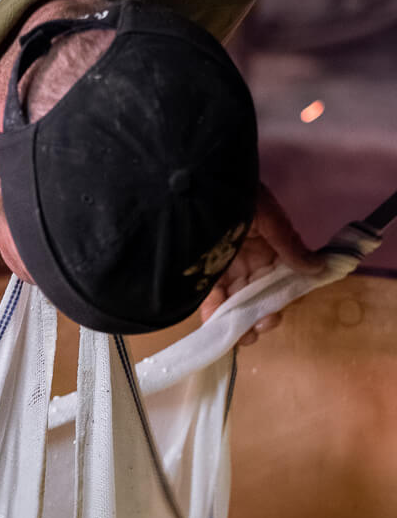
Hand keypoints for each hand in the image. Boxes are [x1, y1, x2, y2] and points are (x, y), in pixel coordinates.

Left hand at [199, 183, 323, 346]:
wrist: (198, 181)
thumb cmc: (238, 194)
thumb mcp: (269, 217)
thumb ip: (289, 245)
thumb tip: (319, 268)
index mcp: (268, 247)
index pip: (280, 280)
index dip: (280, 300)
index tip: (275, 314)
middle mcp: (248, 260)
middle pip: (258, 296)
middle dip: (261, 316)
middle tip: (260, 326)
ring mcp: (225, 267)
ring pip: (235, 302)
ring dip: (239, 322)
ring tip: (242, 336)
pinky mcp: (202, 272)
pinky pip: (209, 297)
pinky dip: (213, 315)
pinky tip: (217, 330)